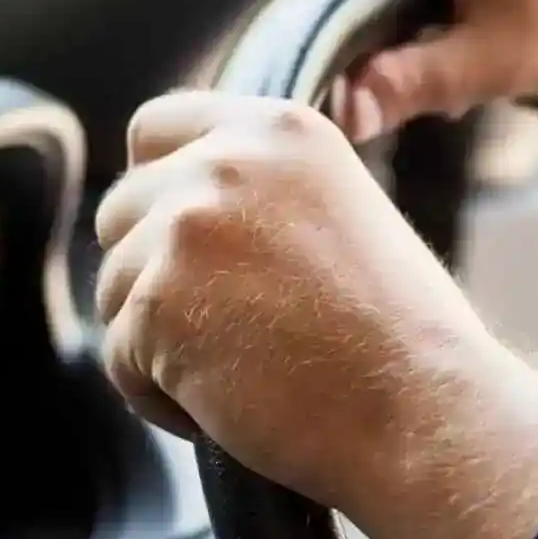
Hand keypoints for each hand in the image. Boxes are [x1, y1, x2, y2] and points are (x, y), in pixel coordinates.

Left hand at [95, 91, 537, 538]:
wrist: (423, 410)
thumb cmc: (400, 336)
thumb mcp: (341, 209)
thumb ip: (260, 190)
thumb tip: (179, 203)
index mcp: (276, 129)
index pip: (156, 128)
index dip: (156, 189)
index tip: (185, 246)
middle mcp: (223, 162)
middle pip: (121, 212)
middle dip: (154, 275)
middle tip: (228, 332)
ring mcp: (184, 230)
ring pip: (114, 288)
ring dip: (158, 341)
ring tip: (242, 375)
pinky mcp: (156, 304)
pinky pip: (118, 356)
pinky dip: (158, 395)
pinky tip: (229, 407)